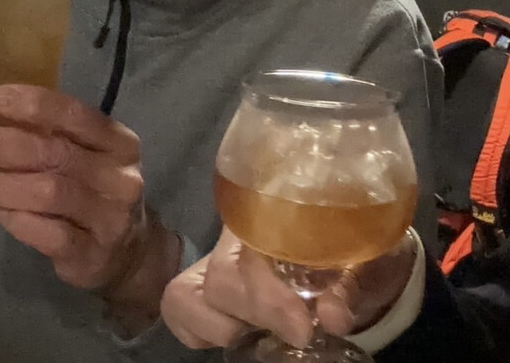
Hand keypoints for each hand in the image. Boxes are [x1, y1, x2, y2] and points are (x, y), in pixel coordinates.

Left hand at [0, 84, 179, 333]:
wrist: (130, 252)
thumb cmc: (98, 194)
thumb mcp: (91, 159)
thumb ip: (56, 141)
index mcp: (121, 144)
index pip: (77, 116)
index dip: (35, 104)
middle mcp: (120, 178)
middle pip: (56, 153)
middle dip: (2, 144)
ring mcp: (110, 217)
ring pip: (50, 192)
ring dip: (1, 186)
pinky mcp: (93, 253)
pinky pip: (49, 233)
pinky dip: (17, 221)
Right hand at [161, 228, 416, 349]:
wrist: (359, 262)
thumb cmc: (362, 254)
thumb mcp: (369, 262)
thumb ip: (353, 283)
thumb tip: (331, 317)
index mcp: (273, 213)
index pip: (251, 241)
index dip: (269, 291)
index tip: (304, 327)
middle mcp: (236, 236)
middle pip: (221, 274)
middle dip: (257, 312)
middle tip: (302, 334)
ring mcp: (214, 262)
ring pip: (188, 291)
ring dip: (219, 324)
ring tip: (258, 334)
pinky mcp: (205, 289)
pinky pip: (178, 307)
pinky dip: (197, 329)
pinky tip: (234, 335)